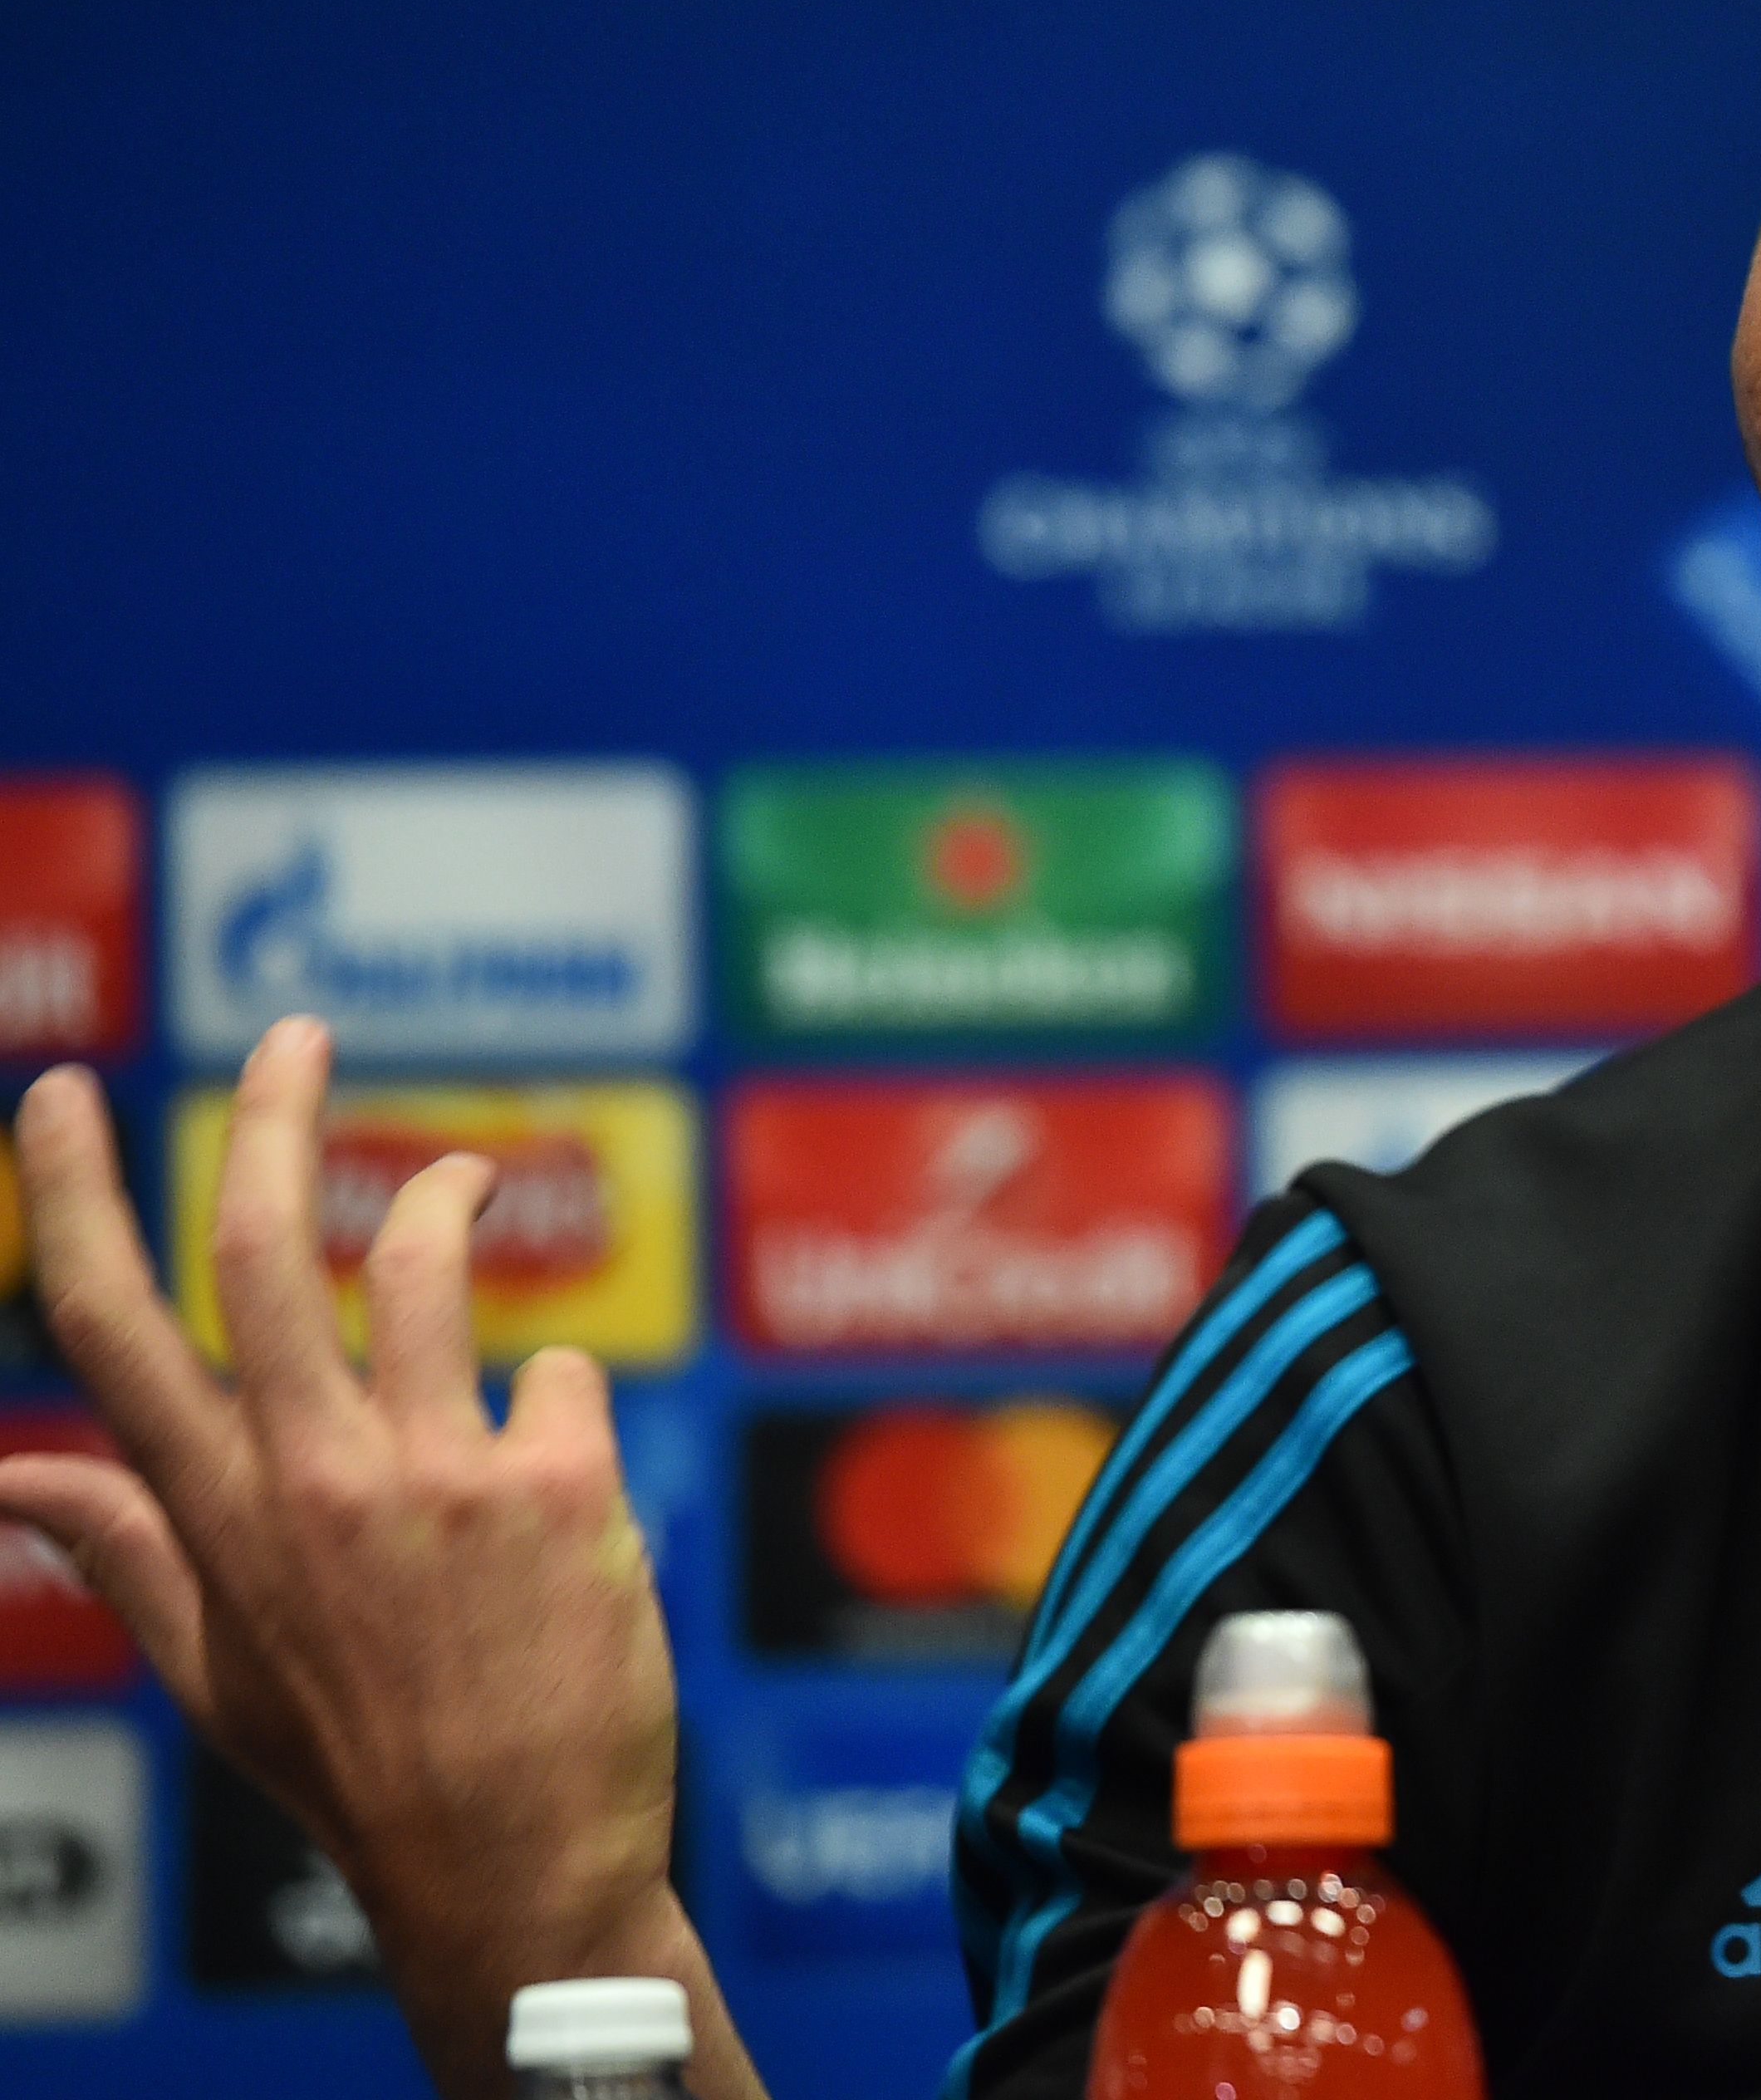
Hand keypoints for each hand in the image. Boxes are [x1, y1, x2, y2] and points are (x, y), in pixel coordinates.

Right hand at [0, 1021, 762, 2099]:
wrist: (514, 1867)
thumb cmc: (363, 1765)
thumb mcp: (214, 1671)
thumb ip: (129, 1551)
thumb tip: (14, 1475)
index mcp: (219, 1517)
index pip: (112, 1328)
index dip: (71, 1197)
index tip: (63, 1095)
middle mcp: (315, 1477)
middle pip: (268, 1246)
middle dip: (276, 1114)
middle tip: (299, 1033)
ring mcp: (440, 1474)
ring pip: (432, 1262)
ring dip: (448, 1198)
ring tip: (461, 1183)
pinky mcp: (559, 1485)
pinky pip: (563, 1378)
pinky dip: (561, 1410)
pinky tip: (565, 1491)